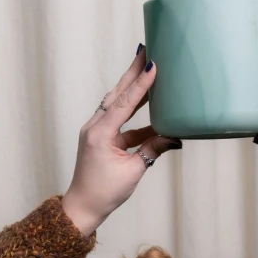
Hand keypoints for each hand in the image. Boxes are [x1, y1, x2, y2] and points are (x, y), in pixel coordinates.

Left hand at [61, 47, 181, 235]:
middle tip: (145, 49)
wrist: (83, 207)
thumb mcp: (134, 171)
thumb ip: (153, 149)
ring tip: (146, 65)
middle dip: (132, 71)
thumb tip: (175, 135)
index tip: (152, 64)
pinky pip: (120, 116)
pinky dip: (134, 107)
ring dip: (132, 84)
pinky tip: (151, 100)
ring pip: (117, 101)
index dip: (140, 84)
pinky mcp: (102, 135)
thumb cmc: (105, 192)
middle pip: (117, 93)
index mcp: (100, 134)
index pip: (124, 103)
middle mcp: (96, 126)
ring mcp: (97, 129)